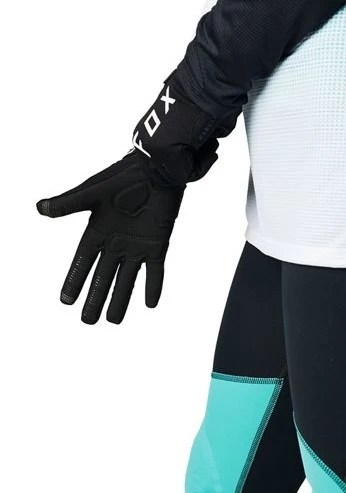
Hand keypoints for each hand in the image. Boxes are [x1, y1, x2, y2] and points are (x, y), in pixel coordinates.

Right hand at [37, 152, 183, 323]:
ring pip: (127, 279)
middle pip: (103, 277)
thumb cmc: (122, 177)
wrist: (155, 170)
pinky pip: (155, 271)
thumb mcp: (93, 192)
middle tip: (88, 322)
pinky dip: (153, 286)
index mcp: (98, 232)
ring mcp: (137, 246)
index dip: (74, 281)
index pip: (83, 262)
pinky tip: (151, 304)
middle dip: (95, 298)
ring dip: (121, 299)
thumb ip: (69, 203)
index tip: (66, 301)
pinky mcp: (157, 245)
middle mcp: (116, 244)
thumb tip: (40, 208)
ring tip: (113, 321)